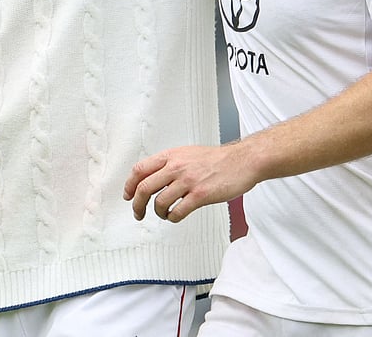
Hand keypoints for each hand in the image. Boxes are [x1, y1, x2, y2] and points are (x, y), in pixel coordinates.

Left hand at [123, 144, 258, 222]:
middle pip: (144, 188)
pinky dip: (173, 218)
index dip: (129, 185)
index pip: (140, 169)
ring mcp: (188, 181)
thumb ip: (171, 163)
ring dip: (158, 213)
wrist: (243, 161)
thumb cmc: (218, 159)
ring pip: (159, 202)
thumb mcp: (188, 153)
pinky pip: (178, 212)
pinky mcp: (200, 195)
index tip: (128, 195)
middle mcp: (177, 167)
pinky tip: (176, 216)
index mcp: (172, 156)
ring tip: (164, 214)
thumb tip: (153, 177)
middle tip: (138, 213)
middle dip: (137, 204)